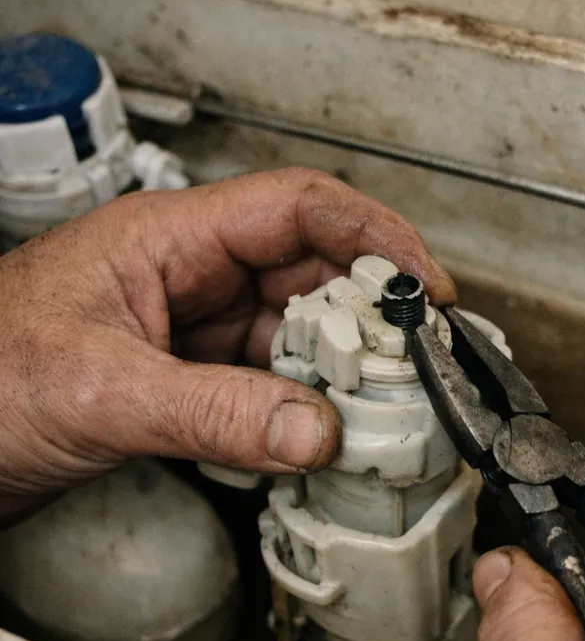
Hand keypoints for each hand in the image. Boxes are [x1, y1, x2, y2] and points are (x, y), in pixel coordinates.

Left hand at [0, 168, 454, 523]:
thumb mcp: (102, 392)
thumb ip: (213, 412)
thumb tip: (313, 431)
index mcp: (170, 240)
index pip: (297, 208)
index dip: (373, 234)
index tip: (425, 283)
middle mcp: (192, 277)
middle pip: (310, 273)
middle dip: (369, 313)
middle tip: (418, 358)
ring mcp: (196, 330)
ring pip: (295, 334)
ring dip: (341, 369)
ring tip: (383, 404)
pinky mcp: (193, 378)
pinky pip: (270, 382)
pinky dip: (303, 407)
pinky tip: (324, 431)